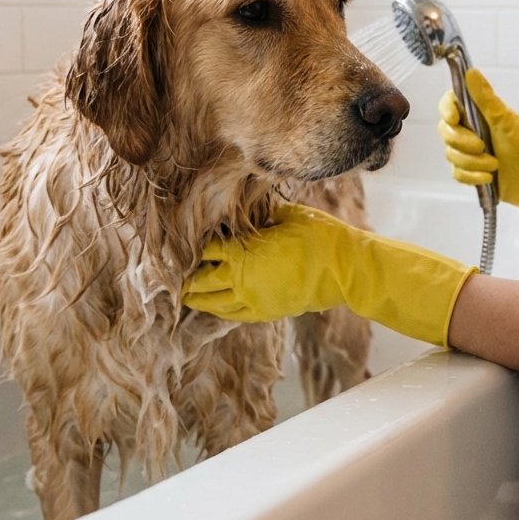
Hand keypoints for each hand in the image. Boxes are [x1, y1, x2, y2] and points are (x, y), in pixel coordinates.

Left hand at [182, 203, 476, 346]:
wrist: (344, 268)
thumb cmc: (318, 236)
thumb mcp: (286, 214)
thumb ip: (260, 213)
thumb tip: (243, 203)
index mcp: (244, 254)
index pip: (207, 249)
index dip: (195, 245)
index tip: (185, 240)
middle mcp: (242, 281)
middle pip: (202, 280)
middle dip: (188, 277)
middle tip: (173, 274)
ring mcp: (253, 301)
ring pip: (214, 303)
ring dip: (198, 298)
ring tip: (185, 295)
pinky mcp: (266, 312)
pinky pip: (233, 316)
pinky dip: (219, 311)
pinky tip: (213, 308)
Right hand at [437, 69, 518, 264]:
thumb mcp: (505, 121)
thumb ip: (485, 98)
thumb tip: (471, 72)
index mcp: (481, 114)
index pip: (450, 104)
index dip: (447, 110)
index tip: (455, 118)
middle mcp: (473, 131)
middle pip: (447, 131)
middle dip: (462, 142)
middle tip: (482, 146)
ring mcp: (471, 153)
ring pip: (451, 154)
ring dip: (471, 162)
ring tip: (494, 165)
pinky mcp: (472, 172)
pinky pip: (456, 174)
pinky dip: (471, 177)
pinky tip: (488, 177)